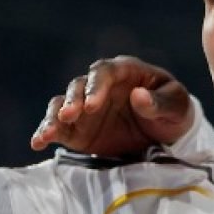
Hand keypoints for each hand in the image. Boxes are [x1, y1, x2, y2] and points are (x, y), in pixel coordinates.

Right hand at [30, 55, 193, 155]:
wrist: (167, 134)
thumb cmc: (174, 112)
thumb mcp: (176, 107)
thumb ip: (159, 103)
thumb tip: (137, 96)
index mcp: (125, 71)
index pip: (105, 71)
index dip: (96, 85)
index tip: (93, 105)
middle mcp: (100, 86)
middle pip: (79, 86)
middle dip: (73, 100)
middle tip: (70, 115)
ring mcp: (86, 107)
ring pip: (62, 104)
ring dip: (55, 116)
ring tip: (49, 132)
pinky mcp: (78, 129)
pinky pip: (59, 127)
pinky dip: (46, 132)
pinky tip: (37, 142)